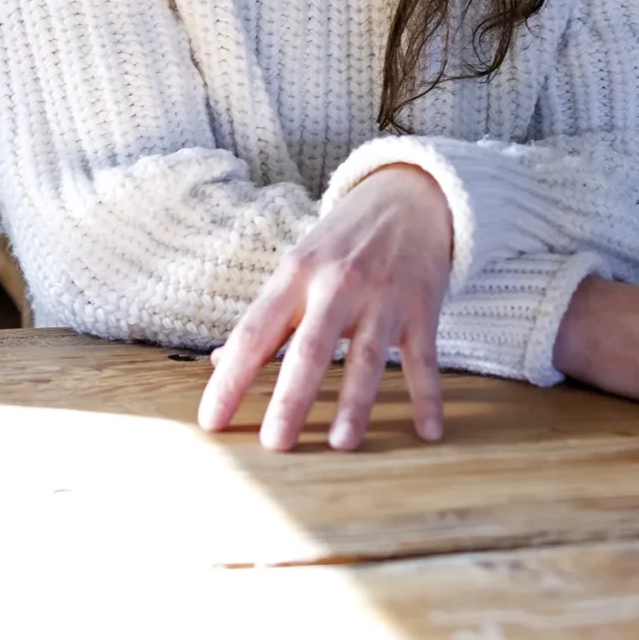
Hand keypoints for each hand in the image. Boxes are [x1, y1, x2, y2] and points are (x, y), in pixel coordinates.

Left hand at [196, 164, 452, 450]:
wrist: (408, 195)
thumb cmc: (342, 241)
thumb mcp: (296, 266)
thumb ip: (265, 316)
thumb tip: (218, 362)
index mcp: (295, 276)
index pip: (254, 333)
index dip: (229, 378)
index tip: (211, 422)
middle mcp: (336, 285)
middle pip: (310, 349)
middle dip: (291, 398)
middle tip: (274, 444)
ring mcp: (382, 297)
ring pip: (367, 358)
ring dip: (355, 403)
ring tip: (341, 444)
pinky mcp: (422, 306)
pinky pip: (423, 359)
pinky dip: (428, 397)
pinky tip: (427, 433)